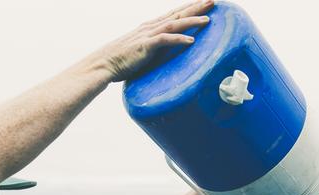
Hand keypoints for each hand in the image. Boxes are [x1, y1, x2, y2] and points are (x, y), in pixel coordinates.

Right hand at [97, 0, 213, 81]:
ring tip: (208, 19)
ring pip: (175, 24)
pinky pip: (165, 40)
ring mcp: (148, 35)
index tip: (204, 2)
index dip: (190, 7)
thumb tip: (166, 53)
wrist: (105, 63)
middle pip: (178, 14)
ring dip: (192, 20)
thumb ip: (155, 48)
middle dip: (196, 6)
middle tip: (213, 0)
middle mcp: (151, 27)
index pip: (174, 14)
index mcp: (151, 27)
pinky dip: (179, 39)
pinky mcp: (146, 46)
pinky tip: (191, 40)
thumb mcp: (142, 50)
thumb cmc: (122, 60)